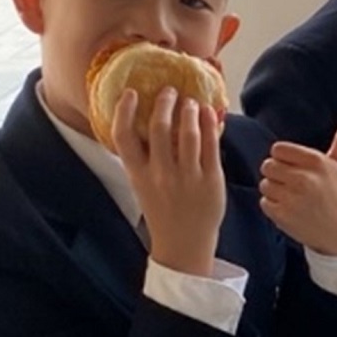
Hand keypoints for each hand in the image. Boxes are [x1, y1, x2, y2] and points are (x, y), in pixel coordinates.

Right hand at [117, 88, 224, 276]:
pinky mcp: (211, 180)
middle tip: (170, 91)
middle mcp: (161, 175)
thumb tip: (147, 123)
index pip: (124, 136)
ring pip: (188, 134)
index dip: (124, 111)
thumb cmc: (163, 211)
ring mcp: (188, 178)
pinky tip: (208, 113)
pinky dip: (209, 125)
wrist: (184, 244)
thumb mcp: (142, 186)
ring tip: (191, 101)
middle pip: (159, 129)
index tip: (131, 93)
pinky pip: (211, 146)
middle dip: (165, 104)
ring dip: (189, 111)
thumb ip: (143, 159)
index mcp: (138, 175)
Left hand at [259, 117, 336, 256]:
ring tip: (295, 200)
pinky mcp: (283, 215)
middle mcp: (305, 178)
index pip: (278, 150)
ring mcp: (293, 198)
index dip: (285, 160)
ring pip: (264, 184)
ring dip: (275, 193)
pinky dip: (274, 209)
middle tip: (296, 188)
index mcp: (317, 162)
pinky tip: (292, 212)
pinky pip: (264, 203)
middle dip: (278, 176)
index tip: (297, 171)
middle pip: (268, 166)